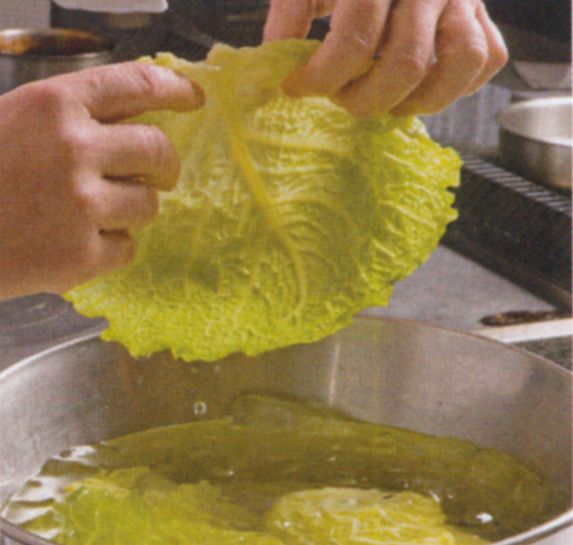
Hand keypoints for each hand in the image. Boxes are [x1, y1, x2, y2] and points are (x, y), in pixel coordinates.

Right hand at [0, 62, 203, 298]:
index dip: (176, 89)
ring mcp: (81, 206)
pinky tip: (76, 243)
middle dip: (165, 165)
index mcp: (54, 105)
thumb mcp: (13, 121)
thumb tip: (135, 118)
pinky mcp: (81, 256)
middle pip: (159, 152)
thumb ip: (71, 117)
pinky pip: (127, 248)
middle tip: (160, 174)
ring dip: (132, 209)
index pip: (137, 85)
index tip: (195, 97)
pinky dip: (110, 247)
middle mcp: (75, 150)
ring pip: (148, 205)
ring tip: (94, 213)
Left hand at [264, 0, 507, 116]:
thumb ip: (289, 16)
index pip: (355, 38)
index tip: (296, 88)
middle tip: (341, 97)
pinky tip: (422, 89)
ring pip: (461, 61)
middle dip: (365, 99)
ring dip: (420, 100)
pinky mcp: (481, 9)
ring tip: (388, 104)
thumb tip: (274, 73)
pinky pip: (487, 57)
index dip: (322, 76)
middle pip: (406, 63)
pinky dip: (458, 85)